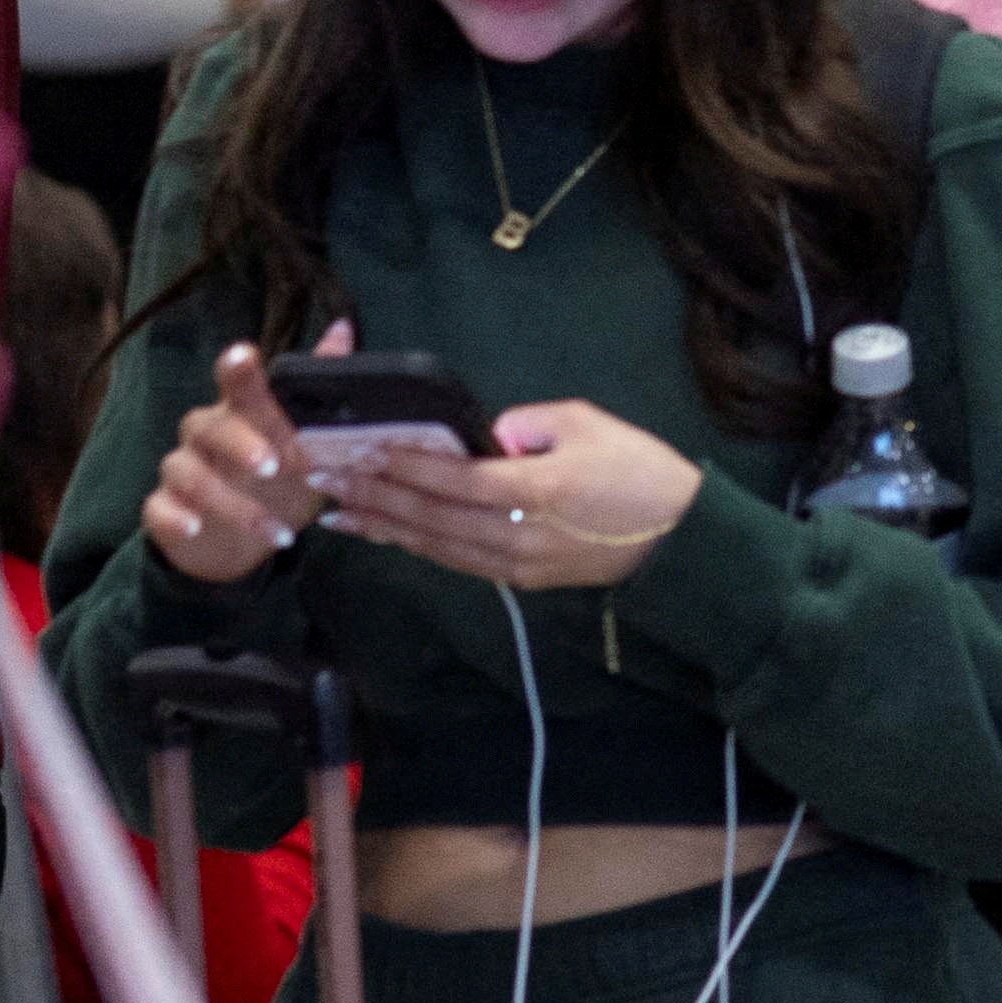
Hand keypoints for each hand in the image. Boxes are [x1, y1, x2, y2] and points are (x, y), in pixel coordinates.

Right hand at [140, 337, 347, 586]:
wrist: (238, 541)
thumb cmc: (274, 481)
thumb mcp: (305, 441)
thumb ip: (317, 389)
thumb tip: (344, 328)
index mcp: (239, 413)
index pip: (234, 381)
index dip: (238, 369)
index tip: (245, 355)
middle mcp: (204, 435)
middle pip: (210, 426)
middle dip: (241, 445)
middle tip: (272, 467)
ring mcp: (181, 471)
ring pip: (191, 475)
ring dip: (234, 505)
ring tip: (275, 531)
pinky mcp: (163, 508)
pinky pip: (159, 508)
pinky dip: (176, 518)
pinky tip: (197, 528)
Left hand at [319, 398, 708, 596]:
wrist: (678, 540)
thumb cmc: (638, 471)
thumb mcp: (585, 423)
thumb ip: (526, 423)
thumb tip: (484, 436)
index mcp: (534, 490)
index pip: (451, 479)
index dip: (402, 466)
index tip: (359, 450)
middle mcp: (516, 534)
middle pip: (429, 517)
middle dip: (372, 497)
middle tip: (323, 479)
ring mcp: (515, 563)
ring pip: (434, 546)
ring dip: (382, 528)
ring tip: (337, 512)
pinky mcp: (519, 578)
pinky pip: (455, 560)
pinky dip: (415, 546)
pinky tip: (387, 533)